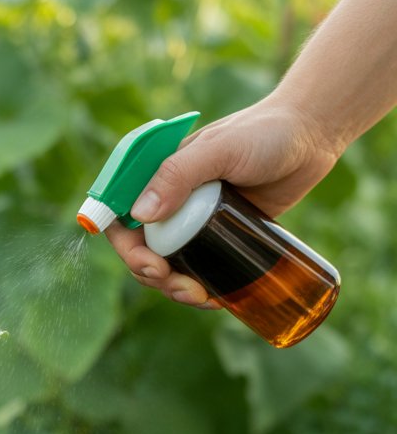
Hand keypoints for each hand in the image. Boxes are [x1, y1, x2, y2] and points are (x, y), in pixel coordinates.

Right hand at [104, 96, 341, 307]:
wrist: (312, 137)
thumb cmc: (264, 133)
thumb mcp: (220, 149)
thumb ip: (179, 174)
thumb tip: (139, 215)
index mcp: (157, 175)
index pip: (120, 216)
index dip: (127, 249)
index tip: (153, 267)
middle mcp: (170, 199)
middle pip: (142, 249)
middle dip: (155, 277)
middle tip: (186, 289)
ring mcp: (194, 220)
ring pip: (169, 264)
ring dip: (176, 289)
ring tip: (203, 299)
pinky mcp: (220, 235)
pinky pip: (200, 267)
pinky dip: (202, 288)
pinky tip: (216, 300)